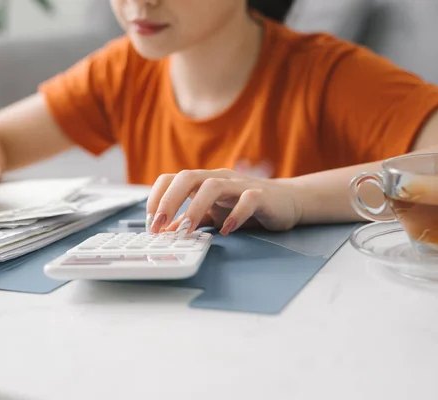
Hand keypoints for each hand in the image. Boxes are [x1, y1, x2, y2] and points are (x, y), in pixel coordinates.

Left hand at [146, 169, 302, 235]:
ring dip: (196, 208)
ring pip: (213, 186)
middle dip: (169, 201)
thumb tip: (165, 230)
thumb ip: (190, 219)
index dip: (157, 197)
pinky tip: (226, 231)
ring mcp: (239, 185)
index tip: (151, 222)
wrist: (287, 202)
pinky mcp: (261, 195)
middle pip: (187, 177)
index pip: (172, 179)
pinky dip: (235, 215)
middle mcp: (218, 178)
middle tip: (159, 226)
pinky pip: (247, 200)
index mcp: (203, 181)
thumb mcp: (213, 213)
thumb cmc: (246, 206)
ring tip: (187, 230)